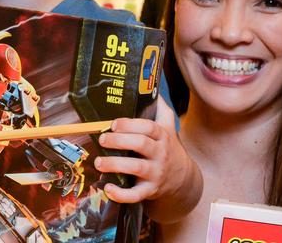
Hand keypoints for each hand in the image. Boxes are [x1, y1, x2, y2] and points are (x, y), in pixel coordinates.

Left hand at [95, 96, 201, 222]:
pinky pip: (136, 195)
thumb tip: (152, 86)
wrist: (183, 178)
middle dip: (120, 141)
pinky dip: (121, 194)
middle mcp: (160, 153)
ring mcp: (156, 173)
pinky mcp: (150, 190)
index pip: (148, 127)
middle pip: (141, 144)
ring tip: (99, 162)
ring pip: (137, 168)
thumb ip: (161, 108)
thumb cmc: (168, 147)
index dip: (130, 124)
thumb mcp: (168, 127)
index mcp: (162, 136)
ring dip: (116, 165)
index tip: (114, 123)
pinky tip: (108, 189)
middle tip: (102, 139)